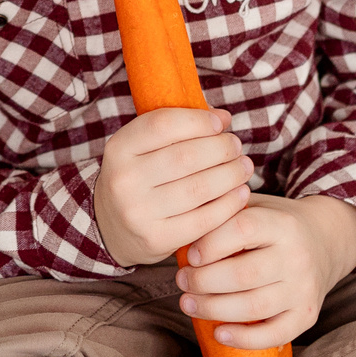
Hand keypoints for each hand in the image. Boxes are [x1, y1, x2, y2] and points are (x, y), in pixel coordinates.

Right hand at [92, 107, 251, 268]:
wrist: (111, 228)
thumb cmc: (139, 177)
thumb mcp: (143, 147)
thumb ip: (178, 127)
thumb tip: (222, 117)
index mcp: (119, 148)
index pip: (163, 124)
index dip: (198, 121)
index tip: (220, 123)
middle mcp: (124, 180)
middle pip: (186, 157)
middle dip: (222, 148)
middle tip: (236, 147)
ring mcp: (139, 212)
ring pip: (199, 188)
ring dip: (231, 175)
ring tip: (243, 167)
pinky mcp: (157, 239)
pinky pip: (204, 220)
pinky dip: (229, 204)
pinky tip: (240, 193)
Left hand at [174, 193, 355, 350]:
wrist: (327, 240)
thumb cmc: (275, 225)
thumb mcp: (255, 207)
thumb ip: (224, 214)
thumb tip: (181, 230)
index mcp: (282, 224)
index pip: (242, 230)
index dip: (210, 243)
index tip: (189, 255)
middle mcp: (297, 256)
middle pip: (243, 274)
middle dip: (203, 282)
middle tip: (181, 282)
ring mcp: (304, 288)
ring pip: (254, 307)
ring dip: (214, 310)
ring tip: (188, 304)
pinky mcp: (307, 315)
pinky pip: (276, 334)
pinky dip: (245, 339)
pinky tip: (219, 333)